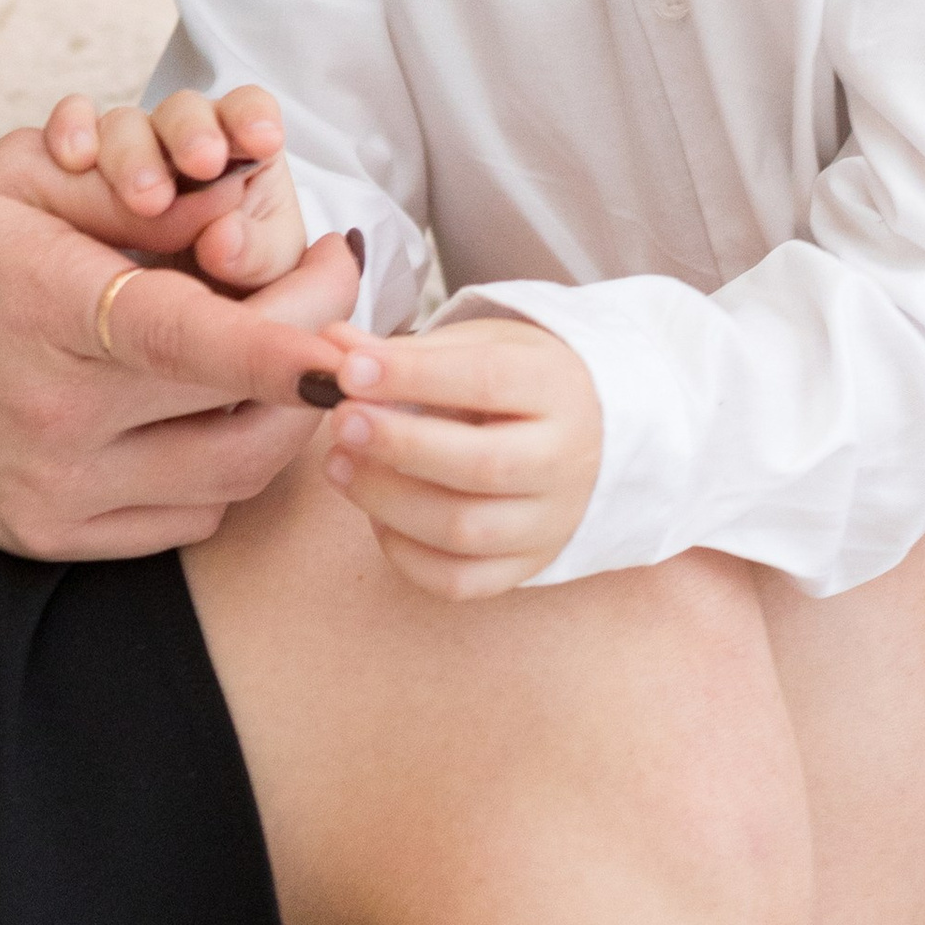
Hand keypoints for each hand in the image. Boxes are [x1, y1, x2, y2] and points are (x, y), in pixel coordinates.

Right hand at [0, 125, 359, 557]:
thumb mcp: (16, 180)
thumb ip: (129, 179)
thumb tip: (238, 190)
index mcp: (43, 309)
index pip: (180, 339)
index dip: (278, 349)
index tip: (352, 352)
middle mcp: (53, 415)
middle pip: (231, 417)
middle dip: (315, 360)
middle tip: (338, 297)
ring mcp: (56, 489)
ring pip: (226, 478)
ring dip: (284, 419)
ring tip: (296, 355)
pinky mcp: (55, 537)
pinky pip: (187, 519)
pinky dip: (226, 469)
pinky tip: (220, 411)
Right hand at [42, 80, 307, 292]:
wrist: (120, 330)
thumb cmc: (213, 295)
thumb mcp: (251, 281)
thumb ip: (252, 256)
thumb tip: (226, 239)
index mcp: (236, 165)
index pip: (249, 116)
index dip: (252, 120)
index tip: (263, 139)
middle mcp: (177, 151)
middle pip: (185, 114)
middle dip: (193, 133)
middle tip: (204, 161)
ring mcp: (120, 156)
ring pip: (126, 125)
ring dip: (133, 151)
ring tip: (145, 198)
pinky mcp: (63, 165)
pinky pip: (69, 131)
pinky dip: (73, 131)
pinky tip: (75, 158)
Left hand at [314, 316, 602, 599]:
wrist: (592, 435)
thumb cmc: (519, 382)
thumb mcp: (479, 345)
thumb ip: (407, 351)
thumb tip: (333, 344)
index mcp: (556, 388)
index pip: (487, 380)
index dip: (413, 376)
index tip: (351, 370)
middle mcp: (565, 460)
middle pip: (480, 465)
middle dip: (399, 445)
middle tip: (341, 421)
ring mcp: (550, 522)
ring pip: (465, 530)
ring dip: (388, 501)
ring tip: (340, 464)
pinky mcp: (528, 566)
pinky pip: (462, 581)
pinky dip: (406, 554)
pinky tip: (375, 514)